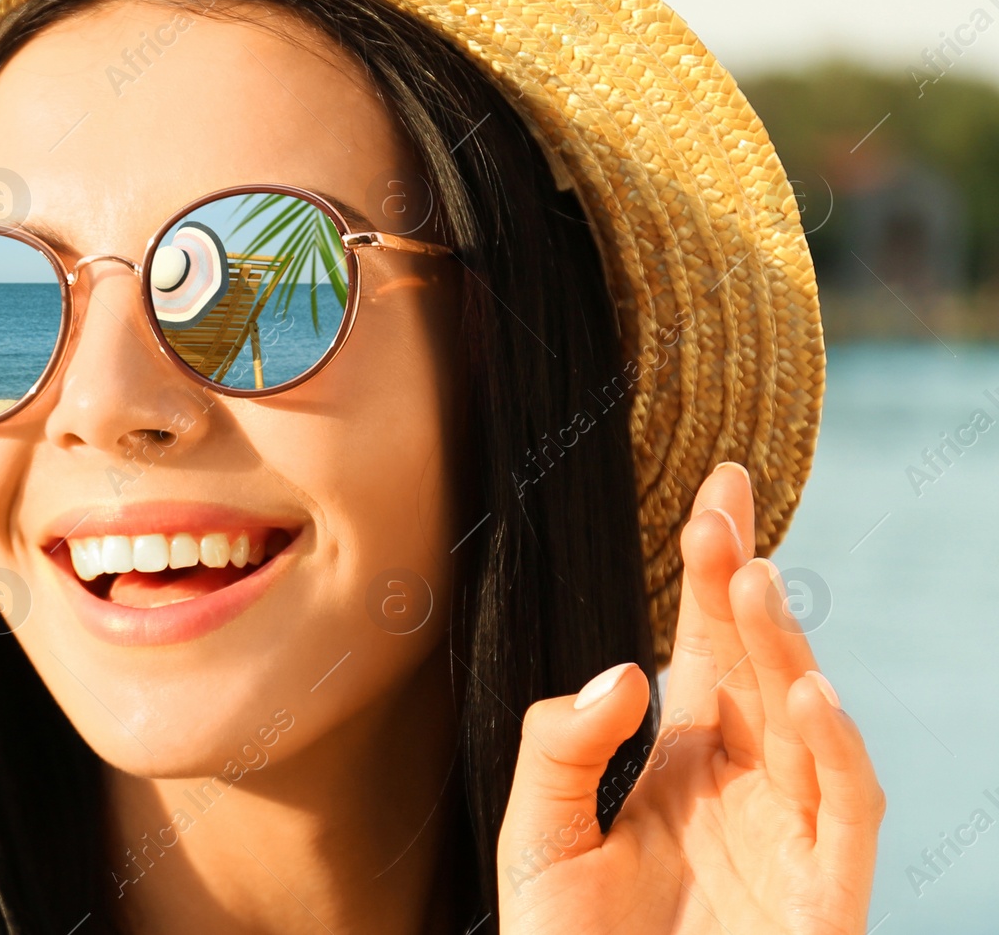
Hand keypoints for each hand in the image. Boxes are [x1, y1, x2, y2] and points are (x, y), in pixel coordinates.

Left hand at [496, 462, 884, 933]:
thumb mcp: (538, 835)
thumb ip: (563, 748)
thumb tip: (629, 671)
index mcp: (682, 762)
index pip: (707, 647)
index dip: (715, 571)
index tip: (718, 491)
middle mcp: (743, 786)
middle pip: (758, 667)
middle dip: (744, 586)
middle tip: (723, 513)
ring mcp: (789, 836)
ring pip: (805, 722)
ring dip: (785, 650)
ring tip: (751, 581)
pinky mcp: (822, 894)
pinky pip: (846, 811)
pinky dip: (836, 752)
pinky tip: (808, 693)